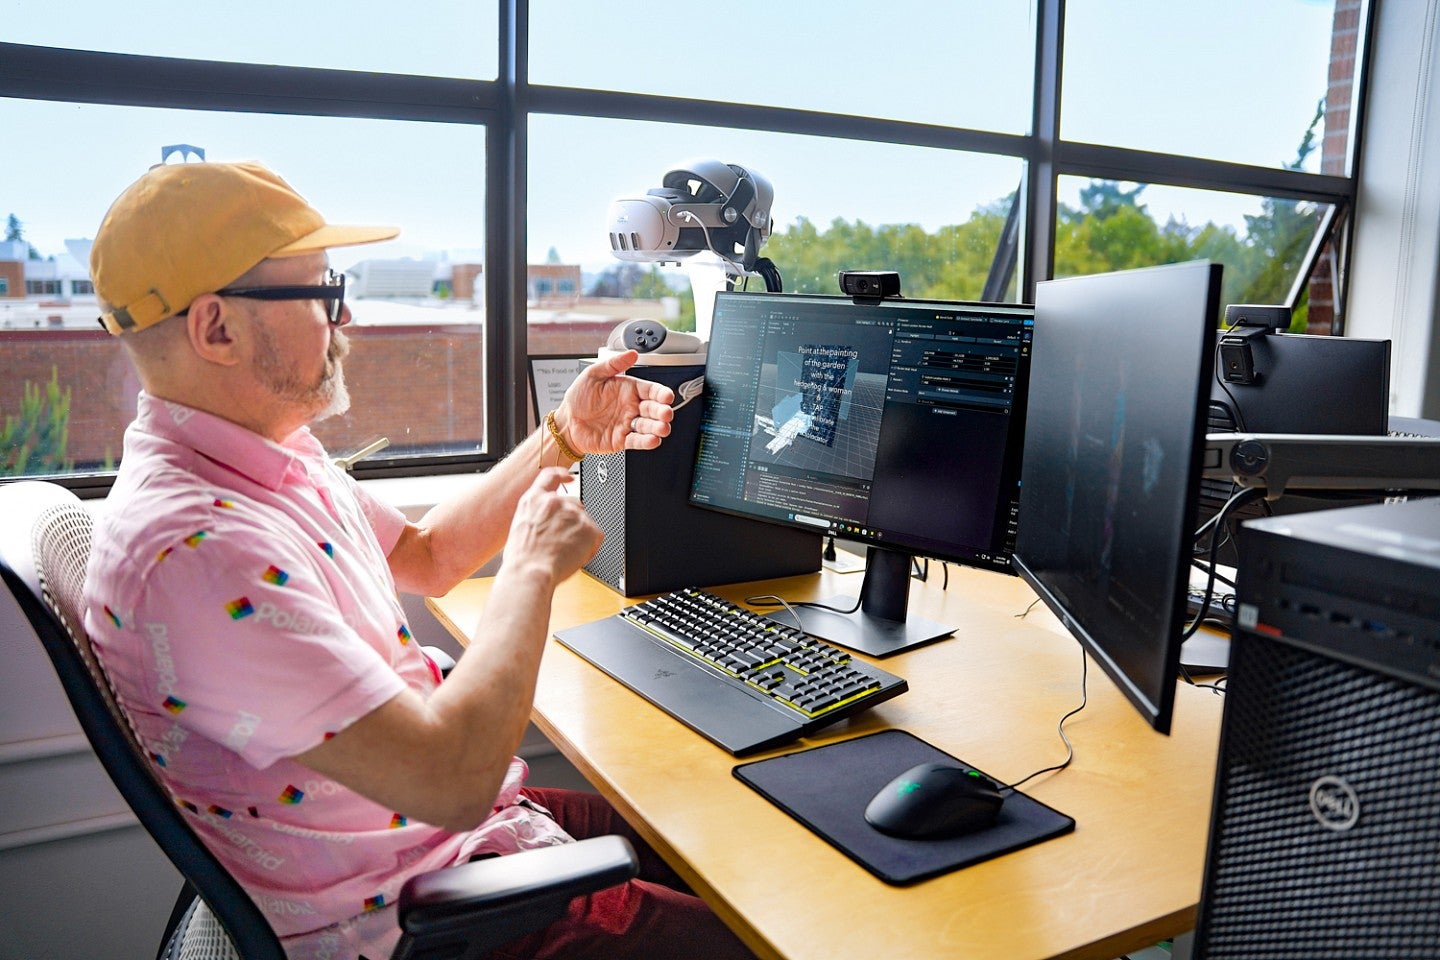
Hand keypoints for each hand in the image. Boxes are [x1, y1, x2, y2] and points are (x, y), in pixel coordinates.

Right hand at [505, 468, 602, 581]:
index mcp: (534, 499)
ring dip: (579, 535)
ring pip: (584, 522)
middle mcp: (554, 501)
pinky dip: (590, 547)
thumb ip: (536, 515)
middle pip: (573, 504)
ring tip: (564, 552)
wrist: (530, 572)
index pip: (550, 476)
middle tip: (562, 541)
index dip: (562, 475)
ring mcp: (573, 513)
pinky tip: (575, 556)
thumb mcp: (519, 526)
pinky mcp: (589, 528)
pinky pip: (596, 536)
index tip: (569, 478)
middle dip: (572, 520)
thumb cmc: (522, 558)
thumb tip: (547, 520)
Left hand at [554, 349, 675, 454]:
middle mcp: (631, 407)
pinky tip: (653, 440)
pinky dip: (646, 442)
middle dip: (662, 411)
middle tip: (666, 413)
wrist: (566, 422)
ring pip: (648, 426)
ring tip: (662, 428)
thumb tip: (632, 354)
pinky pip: (637, 441)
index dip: (660, 393)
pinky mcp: (622, 440)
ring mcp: (627, 424)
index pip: (650, 390)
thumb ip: (613, 364)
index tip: (667, 396)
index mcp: (628, 390)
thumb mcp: (593, 374)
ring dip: (657, 427)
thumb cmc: (578, 398)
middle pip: (653, 409)